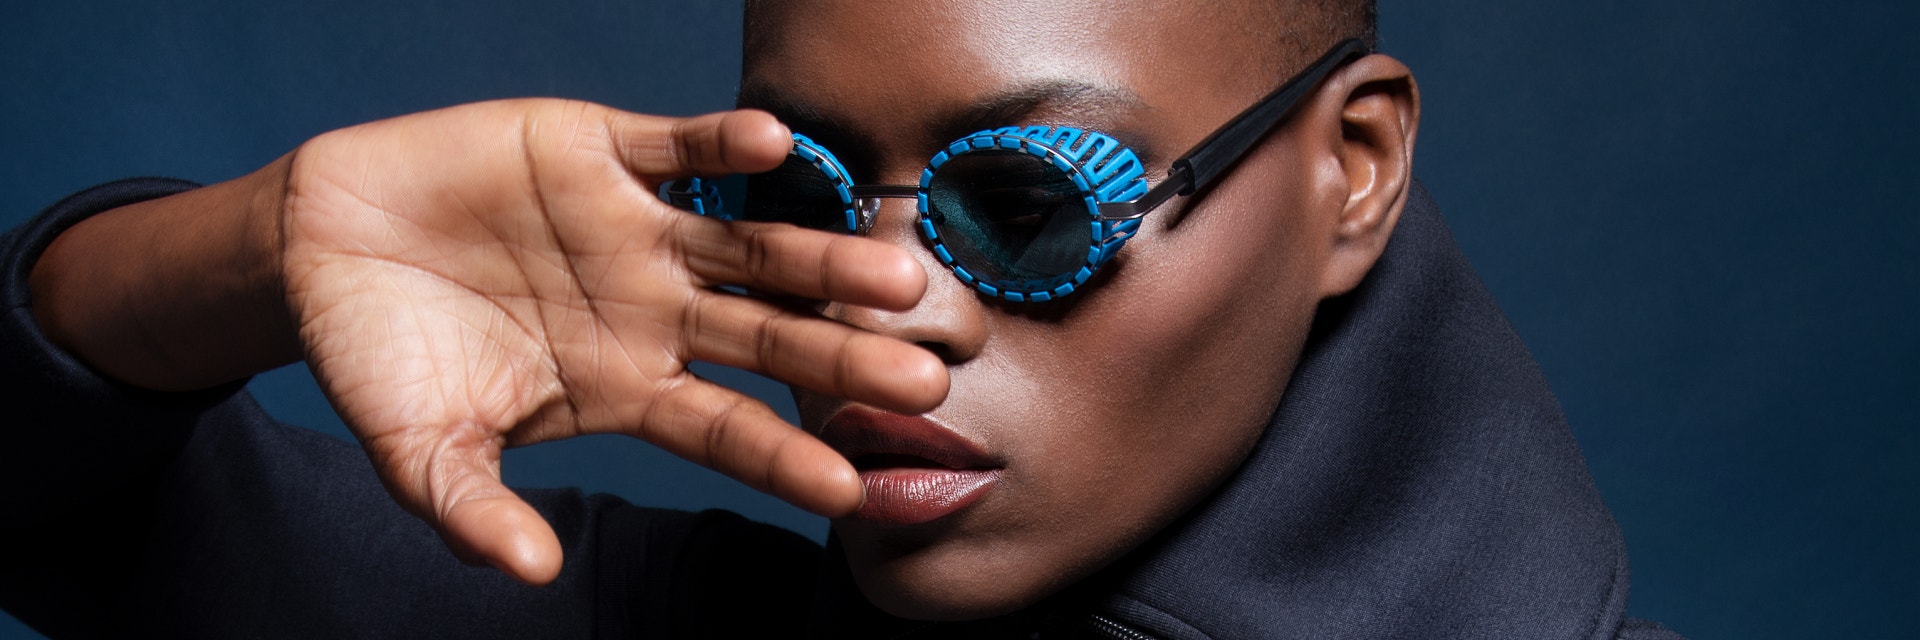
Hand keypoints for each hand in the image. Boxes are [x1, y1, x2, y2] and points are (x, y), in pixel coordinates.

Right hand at [278, 100, 944, 583]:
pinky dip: (719, 141)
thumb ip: (475, 511)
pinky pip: (674, 145)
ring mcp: (635, 228)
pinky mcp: (598, 150)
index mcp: (628, 384)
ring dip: (818, 257)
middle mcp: (653, 307)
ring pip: (747, 243)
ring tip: (894, 275)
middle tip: (925, 377)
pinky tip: (774, 143)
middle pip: (768, 335)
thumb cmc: (381, 359)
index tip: (849, 488)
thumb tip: (531, 573)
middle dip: (843, 356)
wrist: (321, 248)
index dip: (784, 456)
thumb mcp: (420, 451)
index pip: (726, 429)